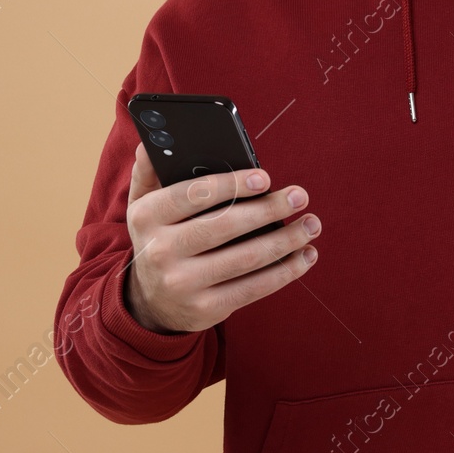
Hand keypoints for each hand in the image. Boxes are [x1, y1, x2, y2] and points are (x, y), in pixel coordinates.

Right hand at [123, 140, 319, 333]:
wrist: (151, 302)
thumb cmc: (159, 237)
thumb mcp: (142, 204)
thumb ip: (150, 170)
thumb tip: (152, 143)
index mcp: (146, 217)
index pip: (194, 194)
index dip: (233, 185)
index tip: (265, 178)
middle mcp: (160, 252)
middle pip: (225, 226)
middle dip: (269, 209)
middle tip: (300, 196)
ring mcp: (182, 284)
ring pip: (246, 258)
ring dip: (286, 240)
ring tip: (311, 224)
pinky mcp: (206, 309)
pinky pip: (253, 288)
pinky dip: (285, 271)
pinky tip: (305, 255)